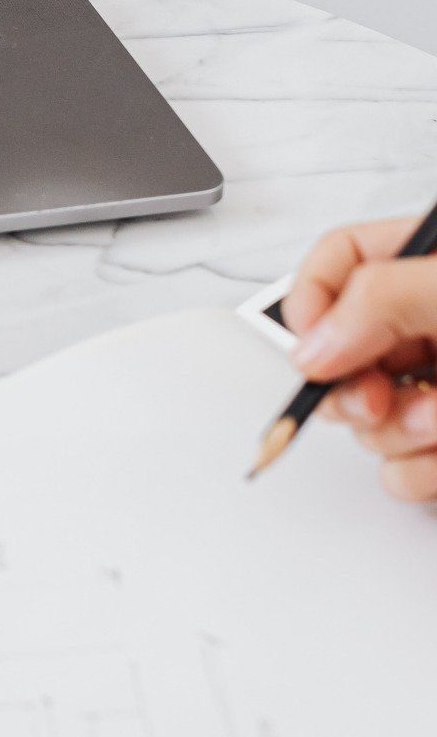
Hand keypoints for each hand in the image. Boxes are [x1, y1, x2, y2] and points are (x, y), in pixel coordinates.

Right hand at [282, 216, 436, 501]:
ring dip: (398, 436)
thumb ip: (384, 299)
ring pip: (367, 421)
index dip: (313, 303)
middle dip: (351, 389)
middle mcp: (431, 325)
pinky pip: (402, 472)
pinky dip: (422, 475)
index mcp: (428, 266)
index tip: (318, 350)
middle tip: (378, 398)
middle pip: (339, 352)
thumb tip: (313, 345)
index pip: (339, 261)